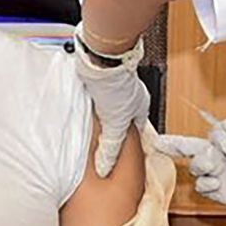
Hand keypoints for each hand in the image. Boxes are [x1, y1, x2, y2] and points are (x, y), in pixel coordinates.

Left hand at [73, 29, 149, 177]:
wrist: (101, 59)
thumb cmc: (117, 85)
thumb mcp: (115, 124)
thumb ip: (111, 146)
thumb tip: (105, 166)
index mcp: (141, 105)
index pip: (137, 129)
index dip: (129, 141)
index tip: (120, 152)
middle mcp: (130, 95)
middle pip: (122, 117)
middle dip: (113, 128)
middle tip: (103, 141)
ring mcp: (115, 86)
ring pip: (109, 106)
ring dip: (101, 115)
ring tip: (91, 127)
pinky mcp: (100, 79)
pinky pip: (97, 96)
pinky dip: (92, 104)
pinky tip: (84, 110)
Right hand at [155, 115, 225, 221]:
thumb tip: (221, 127)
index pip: (211, 135)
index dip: (216, 138)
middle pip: (193, 149)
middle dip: (174, 144)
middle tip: (159, 141)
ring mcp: (224, 178)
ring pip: (196, 168)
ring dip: (199, 164)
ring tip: (213, 164)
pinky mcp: (225, 195)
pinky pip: (203, 188)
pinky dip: (205, 183)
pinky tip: (216, 181)